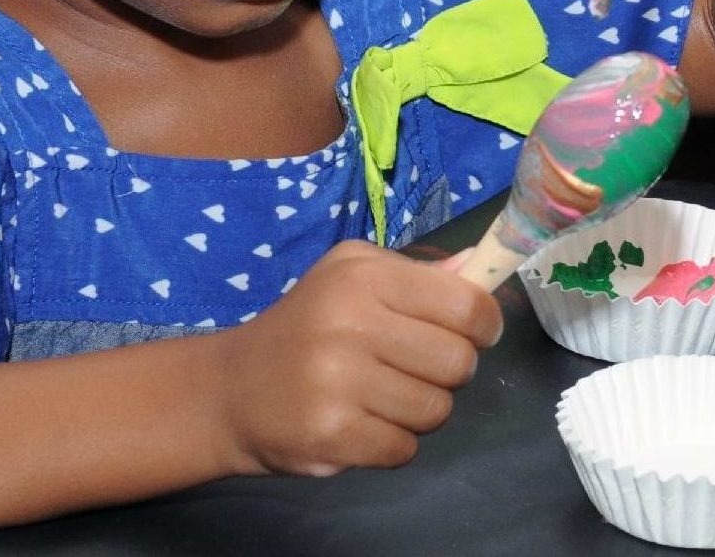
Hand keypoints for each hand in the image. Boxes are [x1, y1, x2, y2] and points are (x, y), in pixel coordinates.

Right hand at [212, 241, 503, 476]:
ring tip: (382, 398)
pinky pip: (404, 448)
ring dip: (420, 411)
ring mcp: (338, 382)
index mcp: (363, 278)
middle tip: (415, 370)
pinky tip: (362, 425)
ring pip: (436, 410)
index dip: (484, 325)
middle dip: (450, 373)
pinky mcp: (331, 434)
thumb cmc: (306, 326)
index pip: (466, 305)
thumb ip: (419, 275)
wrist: (230, 390)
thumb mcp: (351, 276)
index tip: (475, 334)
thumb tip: (480, 266)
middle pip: (458, 363)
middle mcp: (350, 324)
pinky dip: (393, 444)